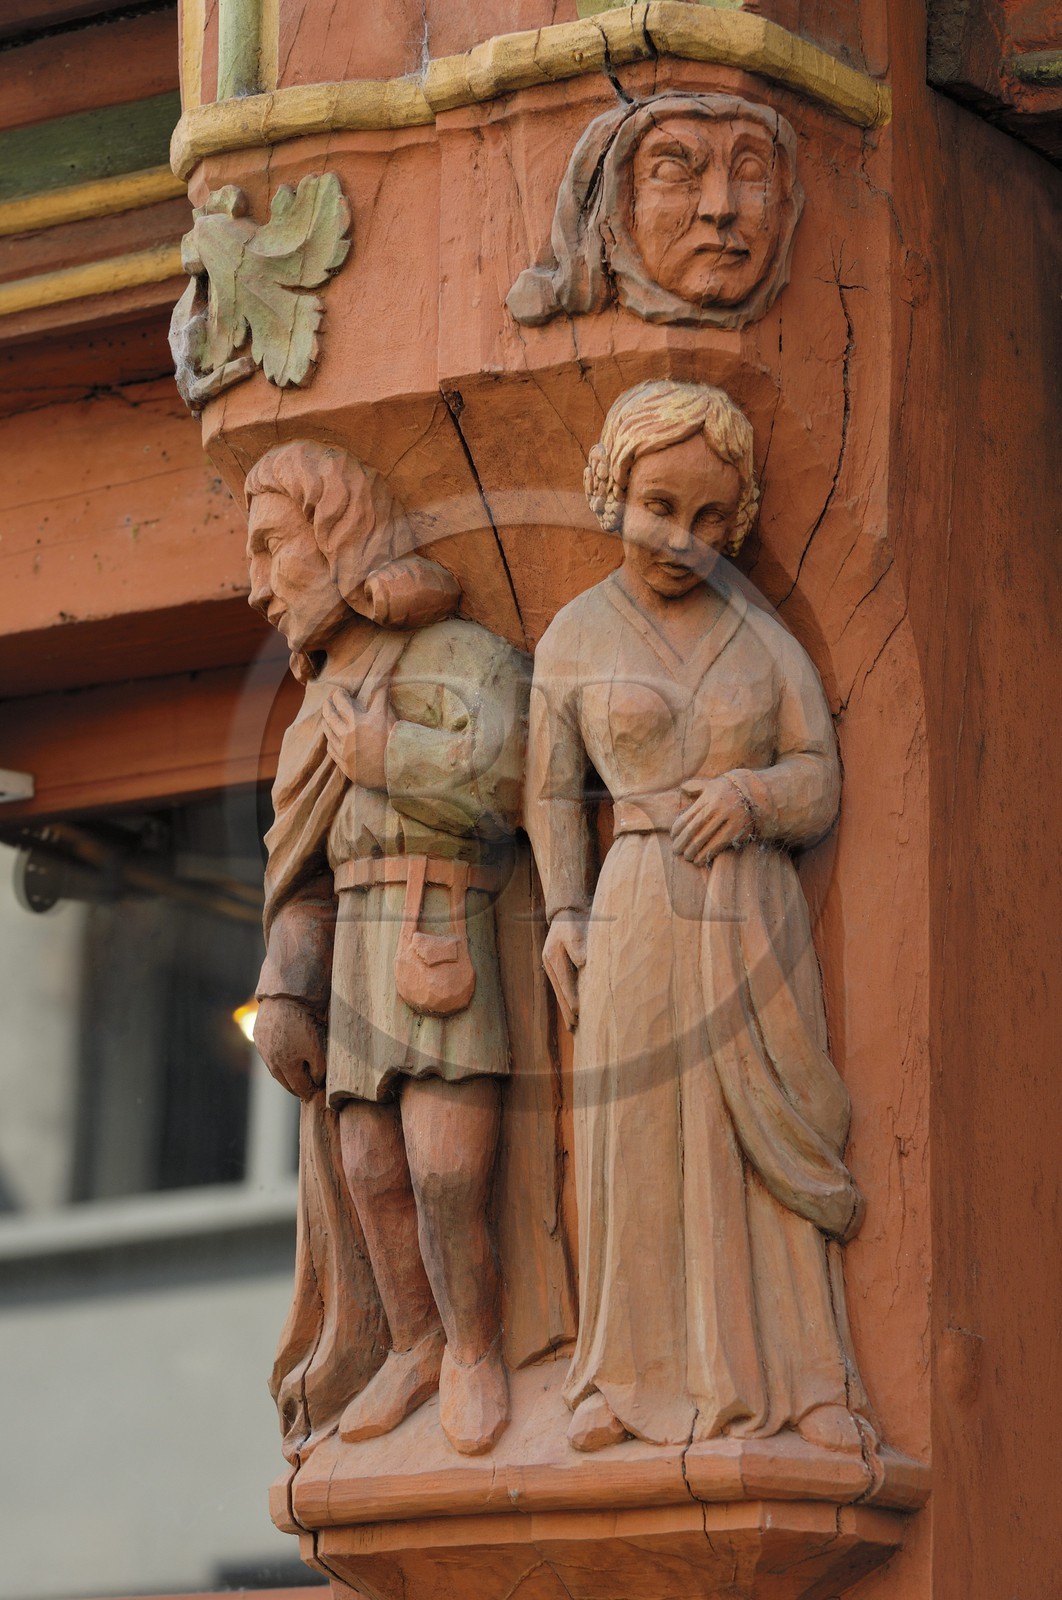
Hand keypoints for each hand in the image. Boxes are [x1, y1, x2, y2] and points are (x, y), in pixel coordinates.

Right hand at [254, 997, 326, 1099]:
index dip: (309, 1092)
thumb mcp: (316, 1047)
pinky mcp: (258, 1036)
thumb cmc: (303, 1023)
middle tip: (306, 1089)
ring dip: (285, 1075)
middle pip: (284, 1081)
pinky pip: (268, 1054)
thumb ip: (318, 1068)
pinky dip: (276, 1060)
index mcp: (286, 1065)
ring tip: (295, 1076)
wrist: (283, 998)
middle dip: (296, 1087)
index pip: (298, 1087)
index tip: (316, 1093)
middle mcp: (272, 1061)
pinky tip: (283, 1058)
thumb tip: (317, 1081)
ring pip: (275, 1069)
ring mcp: (263, 1049)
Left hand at [322, 683, 393, 788]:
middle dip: (327, 705)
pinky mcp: (345, 766)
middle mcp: (346, 735)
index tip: (339, 691)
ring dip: (327, 722)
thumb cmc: (394, 741)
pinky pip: (331, 750)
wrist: (396, 771)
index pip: (340, 701)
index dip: (338, 694)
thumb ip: (381, 696)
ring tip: (328, 717)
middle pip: (329, 716)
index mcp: (357, 721)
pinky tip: (332, 739)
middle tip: (329, 701)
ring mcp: (344, 752)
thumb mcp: (388, 716)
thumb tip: (383, 676)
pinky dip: (330, 741)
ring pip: (328, 733)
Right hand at [542, 910, 588, 1030]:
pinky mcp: (556, 966)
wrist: (567, 911)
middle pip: (559, 992)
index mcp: (554, 956)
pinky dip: (566, 999)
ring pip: (559, 992)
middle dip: (567, 1010)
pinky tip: (571, 1010)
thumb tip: (582, 962)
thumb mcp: (576, 928)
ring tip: (573, 1026)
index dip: (572, 999)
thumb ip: (578, 944)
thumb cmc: (575, 920)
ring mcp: (551, 965)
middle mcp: (550, 963)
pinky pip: (561, 987)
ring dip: (565, 1008)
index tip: (579, 1013)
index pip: (565, 982)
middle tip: (575, 1028)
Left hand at [670, 777, 752, 865]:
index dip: (676, 829)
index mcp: (707, 798)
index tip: (673, 837)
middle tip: (676, 851)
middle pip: (692, 830)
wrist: (756, 795)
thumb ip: (696, 786)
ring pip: (704, 839)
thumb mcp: (713, 785)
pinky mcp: (736, 830)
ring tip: (687, 857)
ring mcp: (726, 819)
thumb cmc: (729, 791)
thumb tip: (683, 788)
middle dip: (682, 842)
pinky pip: (718, 845)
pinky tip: (700, 860)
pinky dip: (707, 854)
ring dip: (693, 851)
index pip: (686, 817)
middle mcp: (716, 808)